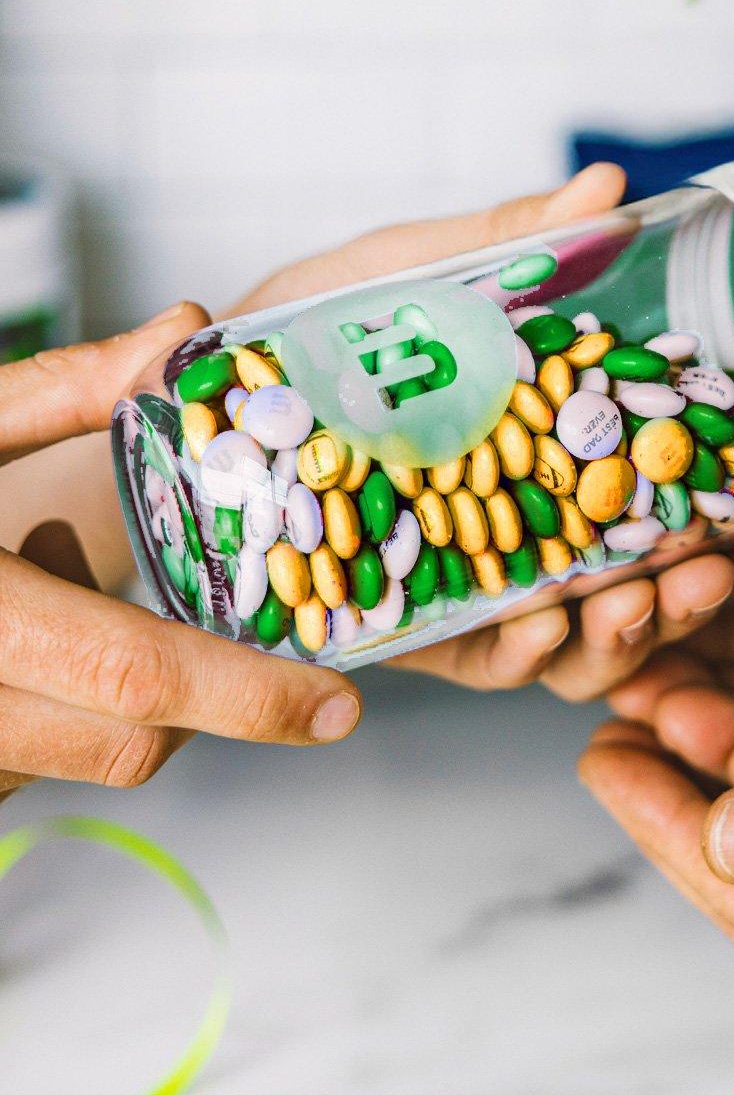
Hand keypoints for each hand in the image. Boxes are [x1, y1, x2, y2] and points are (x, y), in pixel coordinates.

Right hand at [0, 310, 361, 801]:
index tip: (339, 707)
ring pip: (75, 762)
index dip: (251, 700)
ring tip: (49, 571)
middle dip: (201, 702)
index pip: (135, 683)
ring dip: (114, 695)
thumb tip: (182, 332)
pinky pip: (16, 761)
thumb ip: (60, 387)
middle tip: (245, 641)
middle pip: (125, 747)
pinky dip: (52, 702)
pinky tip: (12, 604)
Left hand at [233, 166, 733, 700]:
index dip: (729, 535)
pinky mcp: (393, 622)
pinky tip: (542, 622)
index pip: (657, 515)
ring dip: (621, 633)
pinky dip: (515, 650)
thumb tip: (610, 187)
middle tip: (727, 571)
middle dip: (691, 597)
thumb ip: (510, 243)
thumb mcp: (414, 273)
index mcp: (544, 465)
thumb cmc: (306, 332)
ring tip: (644, 596)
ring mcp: (458, 585)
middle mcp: (514, 537)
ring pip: (566, 641)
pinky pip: (470, 658)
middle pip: (632, 591)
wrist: (184, 391)